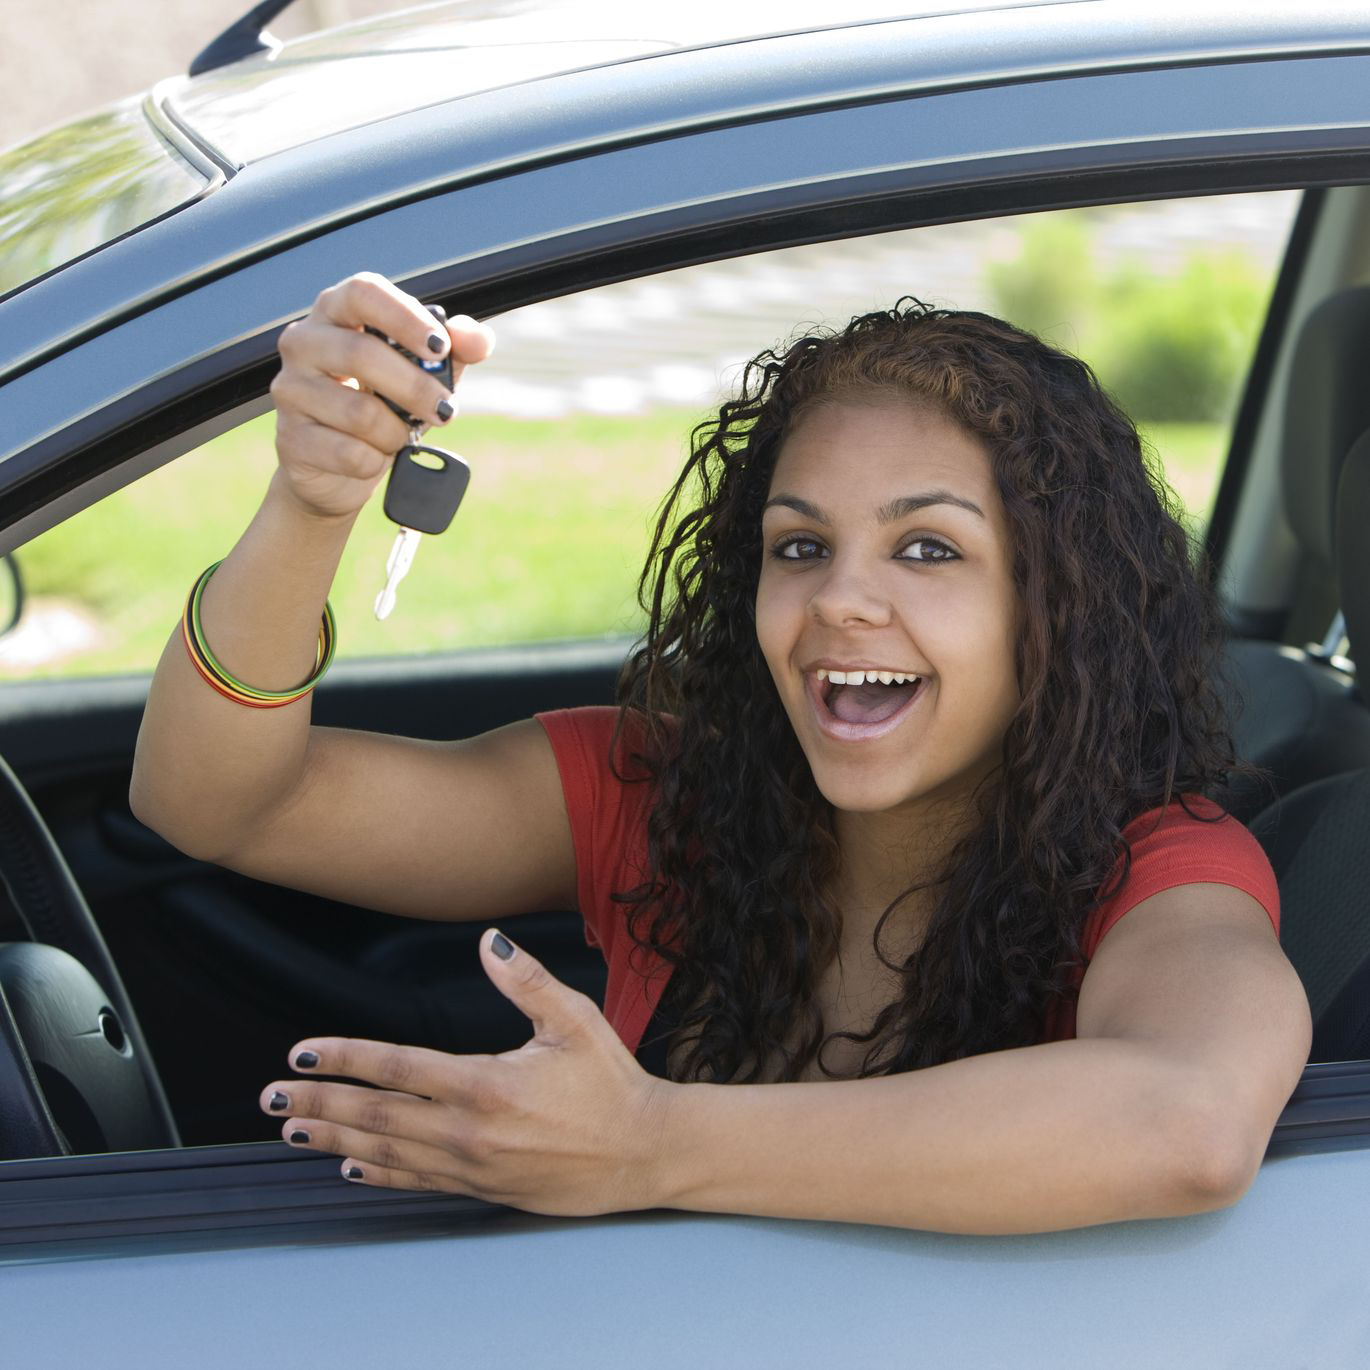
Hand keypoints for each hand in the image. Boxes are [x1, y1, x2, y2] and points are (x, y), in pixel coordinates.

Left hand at [259, 928, 676, 1215]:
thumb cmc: (612, 1082)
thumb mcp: (574, 1019)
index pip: (396, 1067)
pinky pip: (417, 1182)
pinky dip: (377, 1174)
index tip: (303, 1052)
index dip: (344, 1058)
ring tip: (292, 1130)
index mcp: (486, 1084)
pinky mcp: (483, 1189)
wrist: (645, 1152)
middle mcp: (469, 1131)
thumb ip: (525, 980)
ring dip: (333, 1138)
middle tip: (272, 1099)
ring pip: (386, 1152)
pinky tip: (350, 1166)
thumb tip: (488, 942)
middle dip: (319, 1103)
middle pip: (375, 1115)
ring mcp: (472, 1166)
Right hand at [269, 271, 494, 519]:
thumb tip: (479, 340)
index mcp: (337, 312)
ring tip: (402, 436)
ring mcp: (290, 390)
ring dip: (396, 433)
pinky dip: (376, 461)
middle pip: (362, 355)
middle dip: (415, 388)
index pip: (363, 293)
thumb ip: (455, 350)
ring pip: (359, 412)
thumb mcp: (423, 372)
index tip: (440, 348)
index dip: (405, 317)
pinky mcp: (291, 438)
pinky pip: (349, 453)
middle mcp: (304, 343)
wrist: (339, 467)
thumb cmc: (383, 404)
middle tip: (446, 410)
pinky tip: (374, 457)